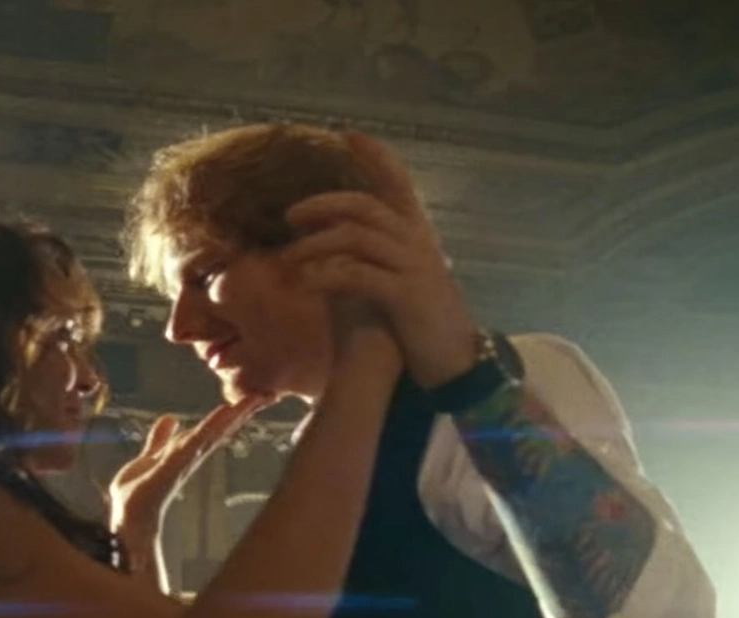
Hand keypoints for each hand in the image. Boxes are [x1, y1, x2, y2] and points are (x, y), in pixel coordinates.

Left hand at [108, 395, 268, 535]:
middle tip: (262, 397)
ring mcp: (183, 462)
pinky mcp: (173, 466)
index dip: (230, 414)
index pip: (212, 430)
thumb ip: (160, 439)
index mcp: (184, 453)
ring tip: (248, 403)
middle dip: (239, 414)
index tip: (250, 399)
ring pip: (210, 435)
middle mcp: (189, 457)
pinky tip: (221, 415)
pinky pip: (194, 443)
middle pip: (218, 431)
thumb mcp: (150, 456)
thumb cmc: (137, 493)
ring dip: (229, 418)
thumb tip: (171, 418)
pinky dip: (209, 428)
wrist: (126, 518)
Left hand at [281, 131, 480, 387]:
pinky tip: (305, 283)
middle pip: (364, 206)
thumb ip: (367, 253)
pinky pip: (356, 274)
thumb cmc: (412, 320)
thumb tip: (324, 238)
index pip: (397, 182)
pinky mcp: (404, 295)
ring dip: (316, 246)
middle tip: (291, 216)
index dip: (376, 156)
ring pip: (356, 237)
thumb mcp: (392, 277)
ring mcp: (413, 267)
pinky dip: (325, 275)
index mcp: (416, 233)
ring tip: (288, 260)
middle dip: (324, 205)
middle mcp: (417, 242)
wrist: (449, 362)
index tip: (349, 134)